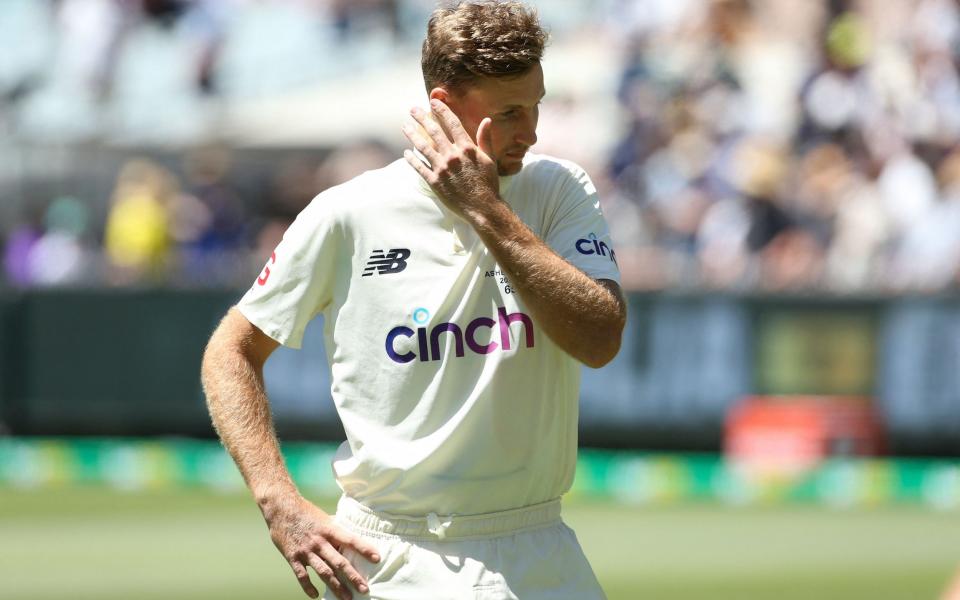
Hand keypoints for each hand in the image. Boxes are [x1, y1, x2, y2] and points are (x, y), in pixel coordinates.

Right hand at [262, 493, 379, 599]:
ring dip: (336, 586)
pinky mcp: (293, 557)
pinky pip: (302, 576)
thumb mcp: (324, 518)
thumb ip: (336, 529)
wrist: (281, 508)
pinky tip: (316, 596)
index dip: (364, 549)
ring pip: (324, 572)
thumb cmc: (306, 512)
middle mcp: (319, 541)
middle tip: (364, 589)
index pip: (351, 540)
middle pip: (339, 562)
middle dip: (353, 577)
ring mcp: (306, 551)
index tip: (376, 558)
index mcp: (329, 529)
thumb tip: (350, 538)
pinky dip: (308, 587)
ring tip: (347, 597)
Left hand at [402, 99, 501, 221]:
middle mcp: (452, 155)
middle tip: (412, 109)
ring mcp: (442, 169)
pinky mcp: (434, 182)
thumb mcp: (490, 159)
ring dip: (412, 134)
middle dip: (421, 118)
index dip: (441, 110)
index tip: (433, 102)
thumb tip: (487, 120)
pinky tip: (406, 153)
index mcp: (467, 148)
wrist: (483, 208)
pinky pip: (419, 168)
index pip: (452, 123)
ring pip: (422, 147)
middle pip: (433, 131)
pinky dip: (411, 159)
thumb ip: (485, 139)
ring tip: (405, 126)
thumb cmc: (488, 184)